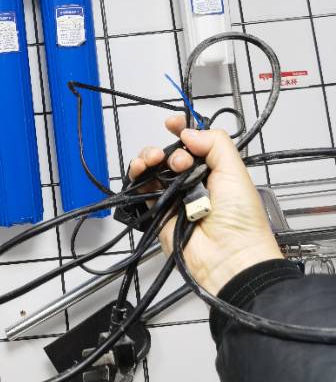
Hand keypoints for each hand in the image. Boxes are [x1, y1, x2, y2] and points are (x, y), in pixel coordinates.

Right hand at [129, 115, 281, 294]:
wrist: (229, 258)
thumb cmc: (242, 221)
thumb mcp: (235, 171)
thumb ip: (215, 143)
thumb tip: (188, 132)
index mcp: (216, 171)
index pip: (196, 143)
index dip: (184, 130)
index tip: (173, 123)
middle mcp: (195, 182)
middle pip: (172, 153)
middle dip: (170, 148)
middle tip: (180, 162)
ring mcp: (176, 197)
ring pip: (154, 168)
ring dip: (149, 157)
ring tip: (154, 160)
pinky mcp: (160, 211)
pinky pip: (143, 189)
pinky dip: (138, 176)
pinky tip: (142, 170)